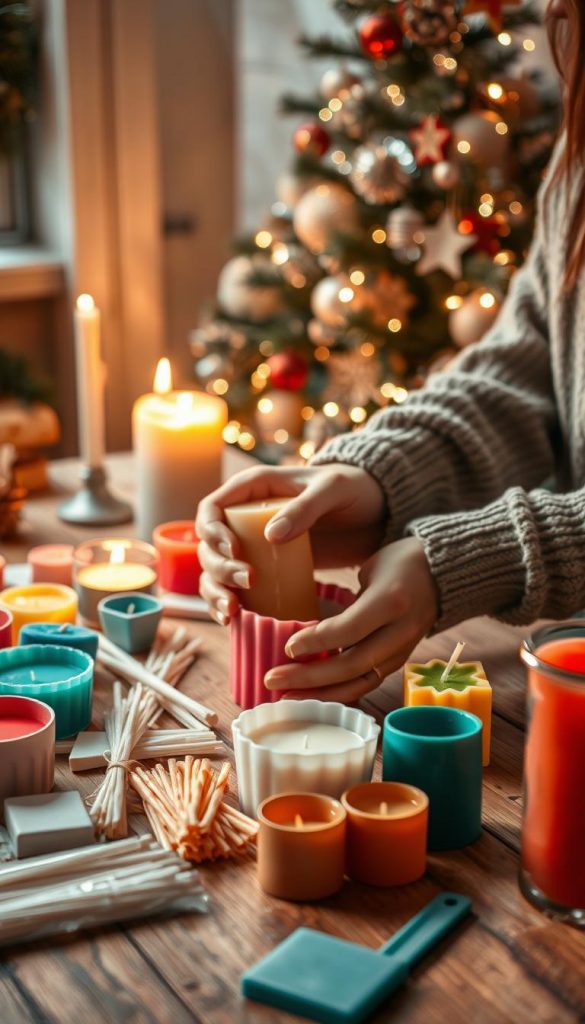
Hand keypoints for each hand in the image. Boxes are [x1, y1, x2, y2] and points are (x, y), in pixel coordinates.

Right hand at [196, 464, 384, 624]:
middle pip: (209, 545)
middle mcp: (244, 517)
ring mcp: (252, 546)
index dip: (212, 531)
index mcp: (253, 488)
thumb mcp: (333, 490)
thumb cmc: (353, 489)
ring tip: (232, 611)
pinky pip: (233, 588)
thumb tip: (270, 536)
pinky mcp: (264, 570)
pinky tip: (232, 620)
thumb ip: (304, 508)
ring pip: (214, 571)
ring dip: (215, 591)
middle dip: (218, 567)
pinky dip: (226, 604)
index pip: (211, 508)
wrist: (375, 513)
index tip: (234, 550)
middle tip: (247, 582)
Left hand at [264, 538, 438, 702]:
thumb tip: (306, 629)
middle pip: (352, 664)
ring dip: (321, 693)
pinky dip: (340, 692)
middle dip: (309, 677)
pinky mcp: (400, 660)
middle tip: (271, 679)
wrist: (445, 573)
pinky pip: (368, 682)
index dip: (316, 642)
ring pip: (360, 682)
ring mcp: (403, 650)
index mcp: (391, 602)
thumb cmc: (401, 562)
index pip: (349, 630)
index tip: (287, 648)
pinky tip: (314, 694)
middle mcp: (400, 631)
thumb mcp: (371, 570)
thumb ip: (345, 602)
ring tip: (287, 696)